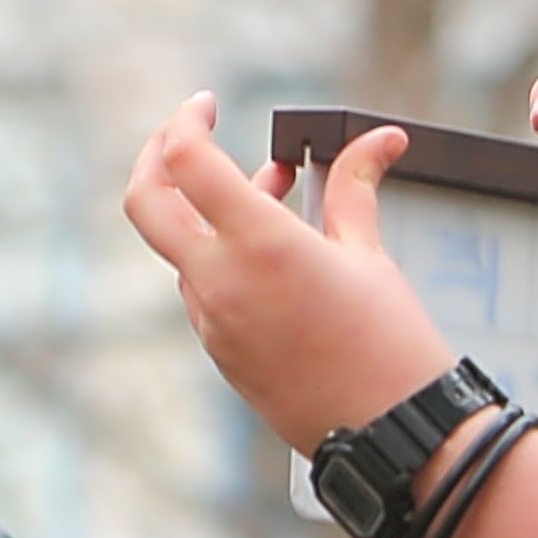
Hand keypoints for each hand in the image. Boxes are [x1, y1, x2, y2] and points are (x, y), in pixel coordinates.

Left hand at [117, 95, 455, 451]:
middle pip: (145, 203)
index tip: (206, 104)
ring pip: (182, 248)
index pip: (187, 161)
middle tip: (187, 131)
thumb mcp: (369, 254)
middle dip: (156, 157)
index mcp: (258, 245)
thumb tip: (378, 139)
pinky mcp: (219, 353)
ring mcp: (212, 322)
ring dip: (209, 210)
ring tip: (275, 190)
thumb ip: (355, 187)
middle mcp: (220, 282)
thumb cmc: (391, 344)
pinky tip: (274, 253)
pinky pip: (202, 289)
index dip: (186, 121)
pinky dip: (222, 256)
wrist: (391, 433)